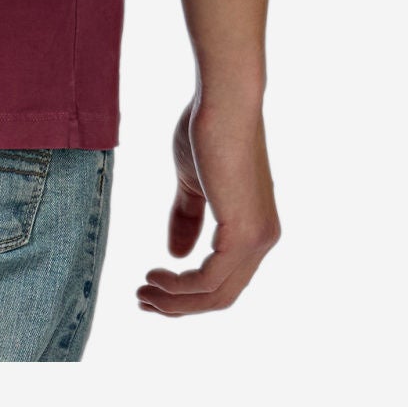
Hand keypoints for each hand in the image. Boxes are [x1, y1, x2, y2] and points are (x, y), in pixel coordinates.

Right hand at [137, 94, 278, 316]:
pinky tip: (155, 274)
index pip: (226, 279)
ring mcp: (258, 239)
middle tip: (143, 299)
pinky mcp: (243, 234)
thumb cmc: (208, 129)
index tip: (152, 287)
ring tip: (143, 291)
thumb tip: (176, 256)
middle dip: (180, 305)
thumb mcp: (193, 183)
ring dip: (175, 300)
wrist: (223, 101)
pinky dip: (180, 287)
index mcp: (255, 226)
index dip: (188, 292)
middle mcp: (264, 239)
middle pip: (222, 296)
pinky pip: (210, 280)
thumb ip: (188, 218)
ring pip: (216, 294)